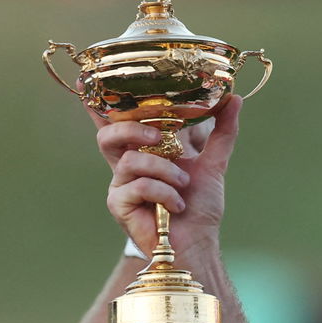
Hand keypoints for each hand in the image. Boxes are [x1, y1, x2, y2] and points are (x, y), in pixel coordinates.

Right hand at [102, 96, 239, 256]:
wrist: (198, 241)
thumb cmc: (199, 208)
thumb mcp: (213, 163)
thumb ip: (222, 131)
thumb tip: (235, 98)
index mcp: (143, 153)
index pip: (116, 124)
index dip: (99, 106)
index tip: (85, 81)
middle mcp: (126, 167)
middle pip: (108, 135)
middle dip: (133, 129)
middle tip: (160, 138)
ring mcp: (120, 186)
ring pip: (132, 159)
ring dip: (164, 171)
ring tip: (182, 186)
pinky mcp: (119, 204)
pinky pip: (137, 185)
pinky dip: (163, 193)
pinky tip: (175, 206)